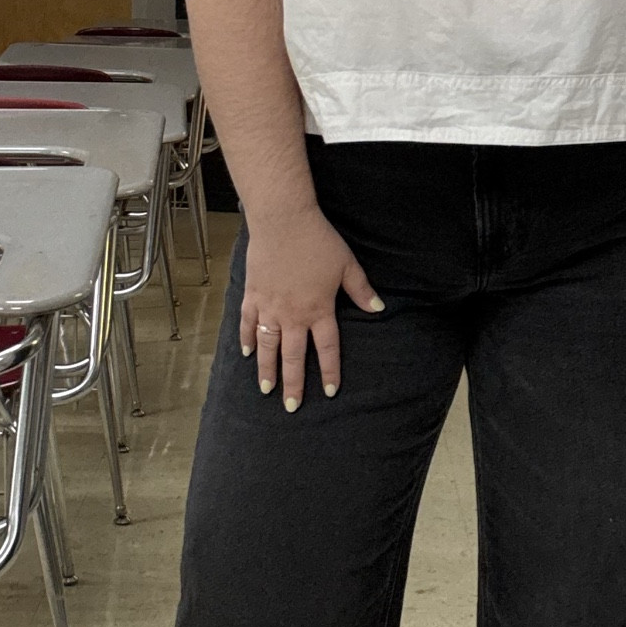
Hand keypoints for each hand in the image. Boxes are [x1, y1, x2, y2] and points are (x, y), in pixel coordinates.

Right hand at [239, 206, 382, 409]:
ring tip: (266, 389)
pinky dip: (248, 339)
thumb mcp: (347, 265)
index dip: (329, 371)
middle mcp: (293, 314)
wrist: (283, 220)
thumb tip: (378, 308)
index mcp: (319, 309)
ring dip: (267, 369)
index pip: (326, 348)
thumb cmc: (318, 240)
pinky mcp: (253, 294)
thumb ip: (361, 290)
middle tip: (291, 406)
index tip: (330, 392)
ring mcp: (270, 306)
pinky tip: (247, 353)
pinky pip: (249, 322)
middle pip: (293, 356)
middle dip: (293, 383)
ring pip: (268, 345)